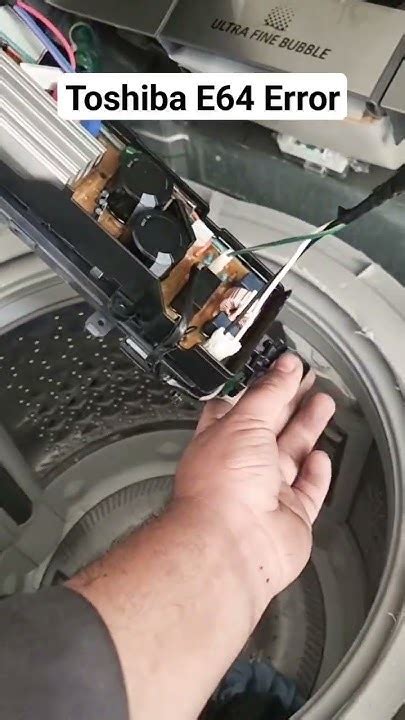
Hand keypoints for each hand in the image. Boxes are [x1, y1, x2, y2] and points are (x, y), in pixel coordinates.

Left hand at [175, 353, 334, 615]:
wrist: (233, 542)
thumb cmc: (221, 485)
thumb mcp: (244, 422)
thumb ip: (268, 393)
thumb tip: (284, 367)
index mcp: (219, 441)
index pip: (239, 407)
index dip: (261, 387)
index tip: (281, 369)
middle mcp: (240, 466)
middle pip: (270, 427)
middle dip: (290, 402)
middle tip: (308, 381)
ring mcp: (266, 492)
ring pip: (292, 454)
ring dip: (307, 428)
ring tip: (324, 402)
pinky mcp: (290, 515)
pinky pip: (308, 491)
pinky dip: (316, 474)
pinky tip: (320, 457)